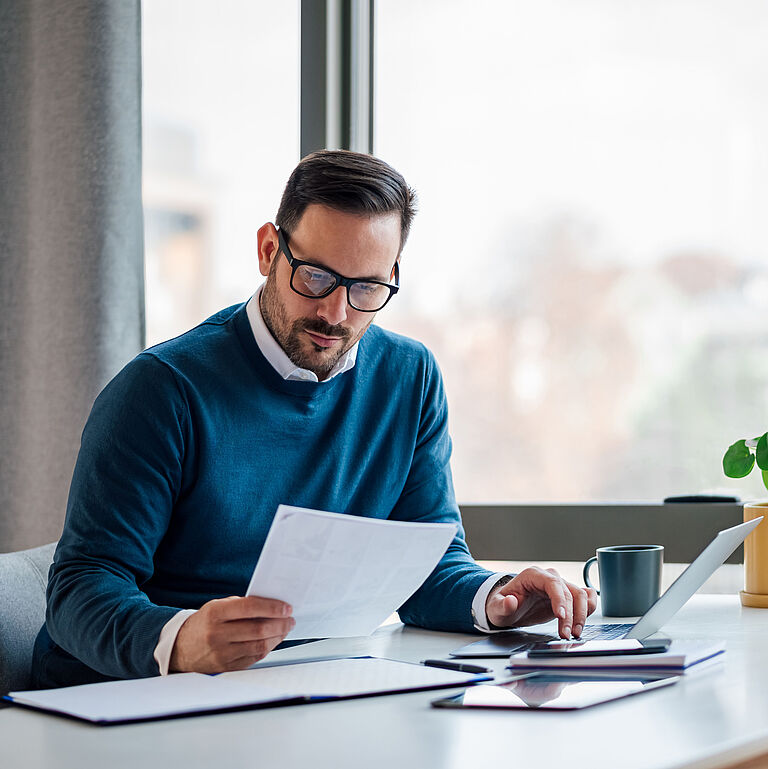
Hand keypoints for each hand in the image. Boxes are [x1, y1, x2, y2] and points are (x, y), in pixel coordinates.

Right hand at [170, 595, 294, 672]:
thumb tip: (272, 606)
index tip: (286, 607)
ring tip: (285, 629)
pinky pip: (254, 658)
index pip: (250, 608)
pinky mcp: (226, 667)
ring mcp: (221, 654)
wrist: (181, 647)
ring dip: (277, 637)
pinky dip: (268, 648)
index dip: (272, 607)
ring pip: (259, 646)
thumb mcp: (217, 606)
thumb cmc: (204, 623)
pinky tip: (273, 640)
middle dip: (280, 623)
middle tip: (290, 619)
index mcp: (214, 613)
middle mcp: (216, 634)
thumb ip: (242, 605)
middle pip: (258, 629)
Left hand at [485, 567, 596, 637]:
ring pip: (581, 595)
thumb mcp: (496, 608)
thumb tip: (510, 601)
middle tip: (566, 634)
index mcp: (533, 575)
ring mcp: (560, 587)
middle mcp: (549, 578)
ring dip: (582, 615)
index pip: (553, 583)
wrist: (508, 607)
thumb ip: (502, 605)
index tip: (561, 616)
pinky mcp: (567, 597)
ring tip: (575, 633)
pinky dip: (589, 607)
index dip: (560, 599)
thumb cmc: (503, 605)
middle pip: (569, 592)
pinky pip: (585, 597)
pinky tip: (584, 621)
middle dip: (571, 615)